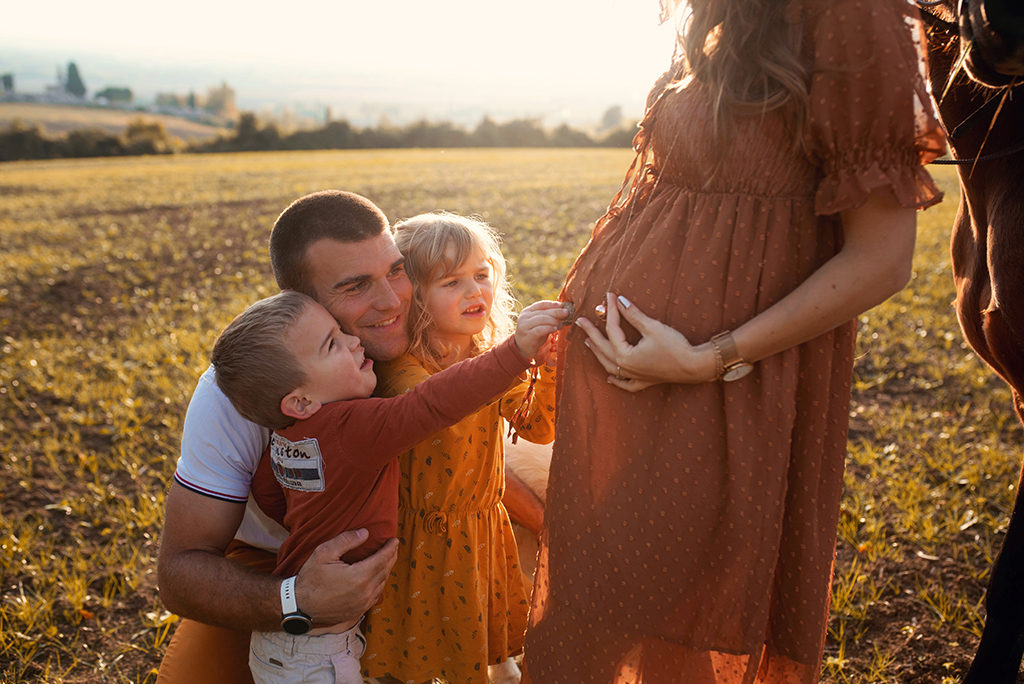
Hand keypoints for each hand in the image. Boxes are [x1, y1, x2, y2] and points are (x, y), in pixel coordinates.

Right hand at [294, 530, 397, 625]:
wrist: (299, 606)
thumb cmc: (310, 578)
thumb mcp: (324, 552)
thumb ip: (346, 540)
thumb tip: (366, 533)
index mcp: (359, 576)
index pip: (382, 559)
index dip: (390, 548)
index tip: (394, 540)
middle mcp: (365, 592)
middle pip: (385, 571)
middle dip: (391, 557)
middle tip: (394, 547)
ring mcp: (362, 604)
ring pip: (381, 584)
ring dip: (386, 570)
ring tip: (387, 560)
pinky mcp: (357, 612)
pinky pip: (375, 596)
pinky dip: (379, 584)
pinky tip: (377, 578)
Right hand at [514, 301, 569, 359]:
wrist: (522, 347)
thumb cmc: (534, 333)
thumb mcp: (540, 323)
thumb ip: (548, 316)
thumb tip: (563, 311)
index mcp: (528, 311)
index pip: (541, 304)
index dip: (552, 304)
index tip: (562, 305)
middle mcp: (524, 317)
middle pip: (543, 312)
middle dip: (556, 312)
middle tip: (566, 313)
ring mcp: (524, 326)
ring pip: (541, 319)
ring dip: (553, 321)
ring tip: (561, 324)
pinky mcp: (527, 335)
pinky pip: (539, 330)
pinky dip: (548, 328)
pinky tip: (555, 329)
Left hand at [575, 292, 716, 390]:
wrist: (694, 366)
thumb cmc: (675, 346)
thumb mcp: (652, 327)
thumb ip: (633, 315)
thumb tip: (619, 301)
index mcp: (625, 354)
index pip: (612, 329)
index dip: (610, 311)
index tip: (608, 296)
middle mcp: (626, 367)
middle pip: (604, 348)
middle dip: (592, 333)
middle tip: (580, 321)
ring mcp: (634, 376)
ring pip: (610, 365)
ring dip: (598, 354)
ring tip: (589, 344)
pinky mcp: (645, 381)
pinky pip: (626, 383)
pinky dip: (616, 381)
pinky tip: (609, 378)